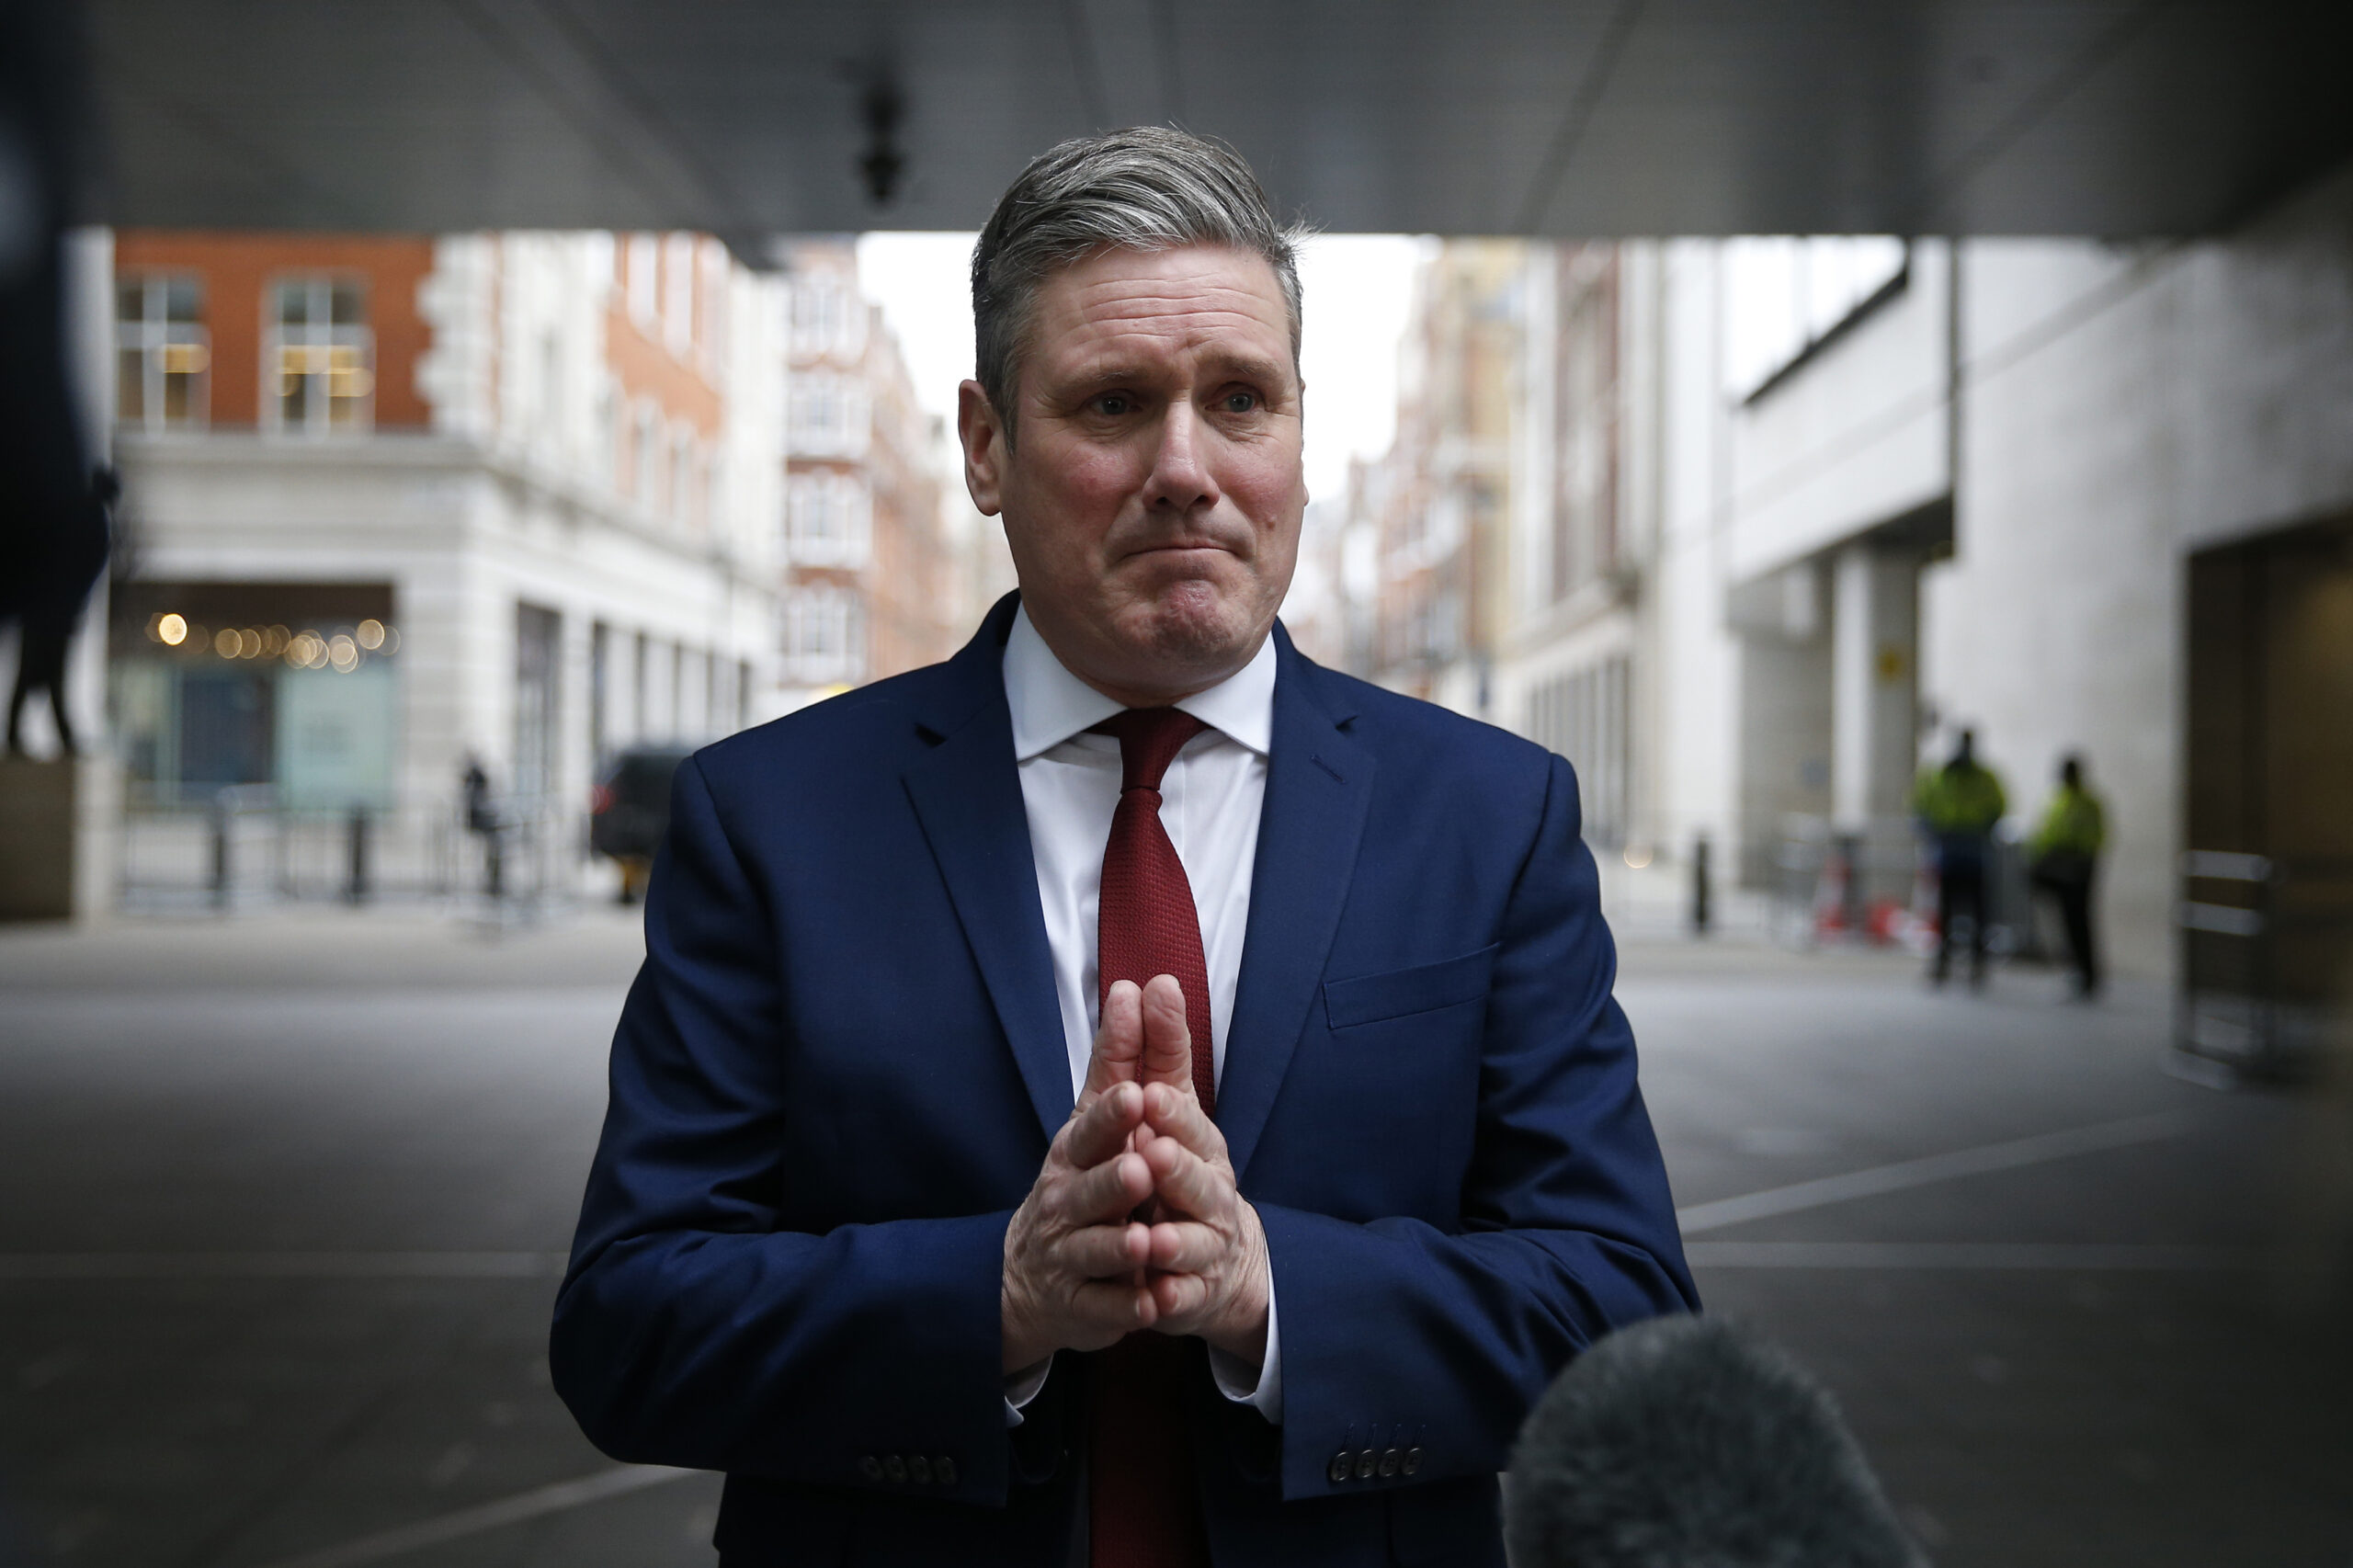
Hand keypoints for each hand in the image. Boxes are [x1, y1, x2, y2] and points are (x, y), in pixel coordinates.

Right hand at [999, 983, 1165, 1373]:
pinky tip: (1148, 1306)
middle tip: (1141, 1167)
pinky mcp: (1082, 1304)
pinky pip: (1104, 1307)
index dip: (1112, 1116)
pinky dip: (1124, 1308)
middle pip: (1090, 1190)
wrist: (1034, 1276)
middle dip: (1114, 1180)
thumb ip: (1120, 1058)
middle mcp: (1065, 1202)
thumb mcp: (1098, 1120)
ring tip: (1146, 1243)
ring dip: (1121, 1247)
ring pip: (1096, 1250)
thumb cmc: (1081, 1182)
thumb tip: (1132, 986)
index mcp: (1075, 1153)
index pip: (1092, 1129)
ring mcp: (1070, 1255)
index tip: (1134, 1096)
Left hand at [1130, 979, 1271, 1369]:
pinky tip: (1151, 1300)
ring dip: (1174, 1240)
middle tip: (1151, 1155)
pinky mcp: (1191, 1291)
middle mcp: (1210, 1191)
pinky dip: (1168, 1299)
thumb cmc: (1180, 1169)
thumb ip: (1156, 1052)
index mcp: (1199, 1143)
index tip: (1149, 1095)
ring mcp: (1205, 1243)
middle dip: (1177, 1168)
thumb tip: (1148, 981)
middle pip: (1198, 1179)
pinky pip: (1181, 1298)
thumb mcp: (1166, 1109)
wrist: (1218, 1258)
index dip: (1171, 1112)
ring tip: (1151, 1240)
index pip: (1187, 1120)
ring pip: (1193, 1242)